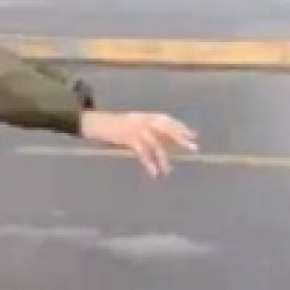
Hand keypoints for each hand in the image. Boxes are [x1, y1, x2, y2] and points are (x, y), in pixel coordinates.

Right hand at [77, 111, 197, 177]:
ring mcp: (135, 128)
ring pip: (155, 143)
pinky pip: (142, 152)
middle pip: (166, 128)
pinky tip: (154, 173)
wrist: (96, 123)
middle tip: (193, 148)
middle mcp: (143, 119)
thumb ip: (148, 130)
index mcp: (145, 116)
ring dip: (163, 158)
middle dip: (180, 137)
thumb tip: (166, 140)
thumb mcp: (134, 124)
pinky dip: (149, 163)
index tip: (194, 135)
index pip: (167, 120)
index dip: (181, 127)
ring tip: (169, 171)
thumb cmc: (115, 127)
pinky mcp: (127, 138)